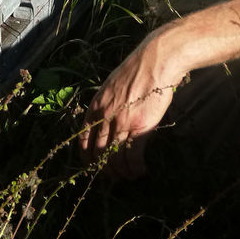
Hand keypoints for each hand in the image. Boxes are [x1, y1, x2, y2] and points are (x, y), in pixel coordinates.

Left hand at [80, 33, 181, 179]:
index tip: (92, 166)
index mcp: (96, 105)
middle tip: (112, 177)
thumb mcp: (113, 85)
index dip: (87, 156)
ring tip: (129, 176)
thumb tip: (108, 118)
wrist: (155, 61)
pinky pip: (133, 157)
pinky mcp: (139, 128)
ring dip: (121, 172)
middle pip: (99, 152)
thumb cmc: (138, 70)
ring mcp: (121, 123)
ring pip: (115, 158)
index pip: (84, 139)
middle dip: (104, 169)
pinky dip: (136, 168)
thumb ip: (108, 103)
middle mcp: (105, 116)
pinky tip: (141, 171)